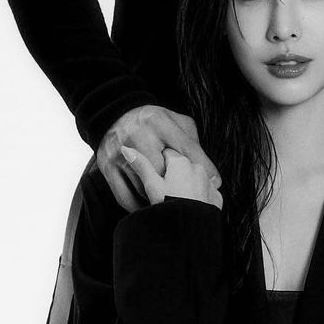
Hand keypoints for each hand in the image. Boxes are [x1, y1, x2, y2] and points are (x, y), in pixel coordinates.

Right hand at [96, 105, 220, 211]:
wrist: (115, 116)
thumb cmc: (153, 123)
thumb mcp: (175, 121)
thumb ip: (191, 140)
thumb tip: (210, 172)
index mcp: (159, 122)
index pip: (187, 148)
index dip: (204, 167)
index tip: (215, 183)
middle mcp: (139, 136)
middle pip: (164, 171)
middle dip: (177, 185)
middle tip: (187, 195)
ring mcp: (121, 153)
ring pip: (144, 187)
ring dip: (157, 200)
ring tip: (170, 205)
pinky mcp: (108, 168)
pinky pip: (125, 197)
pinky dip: (138, 207)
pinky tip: (148, 208)